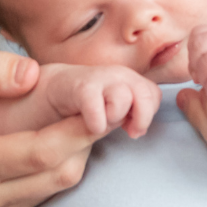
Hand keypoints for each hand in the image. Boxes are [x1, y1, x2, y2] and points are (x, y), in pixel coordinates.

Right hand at [0, 51, 97, 206]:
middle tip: (105, 107)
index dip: (79, 130)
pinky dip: (57, 169)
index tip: (104, 105)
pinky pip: (43, 197)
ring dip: (76, 155)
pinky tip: (59, 142)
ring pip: (56, 189)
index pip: (41, 153)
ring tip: (84, 119)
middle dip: (86, 141)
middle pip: (57, 175)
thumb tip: (33, 73)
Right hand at [39, 63, 159, 137]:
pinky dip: (96, 122)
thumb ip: (129, 115)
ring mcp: (99, 78)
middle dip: (141, 118)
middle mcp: (118, 75)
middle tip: (128, 131)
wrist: (52, 91)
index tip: (131, 128)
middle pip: (147, 94)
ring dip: (115, 117)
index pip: (154, 95)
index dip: (147, 115)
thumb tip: (139, 130)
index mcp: (129, 80)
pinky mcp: (80, 87)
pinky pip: (96, 106)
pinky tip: (90, 126)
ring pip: (124, 97)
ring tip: (103, 123)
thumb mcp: (112, 109)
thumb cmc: (85, 103)